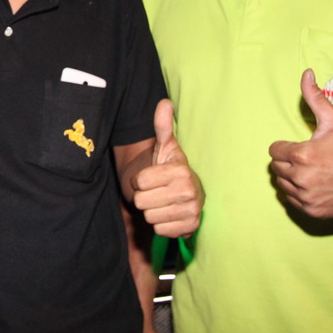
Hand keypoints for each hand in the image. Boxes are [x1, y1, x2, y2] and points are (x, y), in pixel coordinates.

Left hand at [131, 99, 203, 237]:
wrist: (186, 193)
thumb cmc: (170, 169)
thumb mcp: (165, 147)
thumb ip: (162, 126)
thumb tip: (164, 102)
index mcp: (180, 170)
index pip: (140, 182)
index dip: (140, 180)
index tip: (152, 176)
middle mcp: (189, 191)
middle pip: (142, 201)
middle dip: (145, 196)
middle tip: (157, 190)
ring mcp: (192, 211)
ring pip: (149, 217)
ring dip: (152, 211)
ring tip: (163, 201)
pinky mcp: (190, 228)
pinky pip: (160, 230)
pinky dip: (161, 224)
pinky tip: (170, 213)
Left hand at [268, 69, 332, 217]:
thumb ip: (315, 97)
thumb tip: (306, 73)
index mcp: (302, 155)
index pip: (274, 151)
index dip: (286, 147)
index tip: (301, 147)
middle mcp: (302, 178)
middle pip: (277, 168)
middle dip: (288, 161)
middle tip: (308, 159)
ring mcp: (307, 197)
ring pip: (283, 185)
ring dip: (292, 178)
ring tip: (312, 171)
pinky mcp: (312, 210)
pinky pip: (292, 200)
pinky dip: (300, 194)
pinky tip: (316, 185)